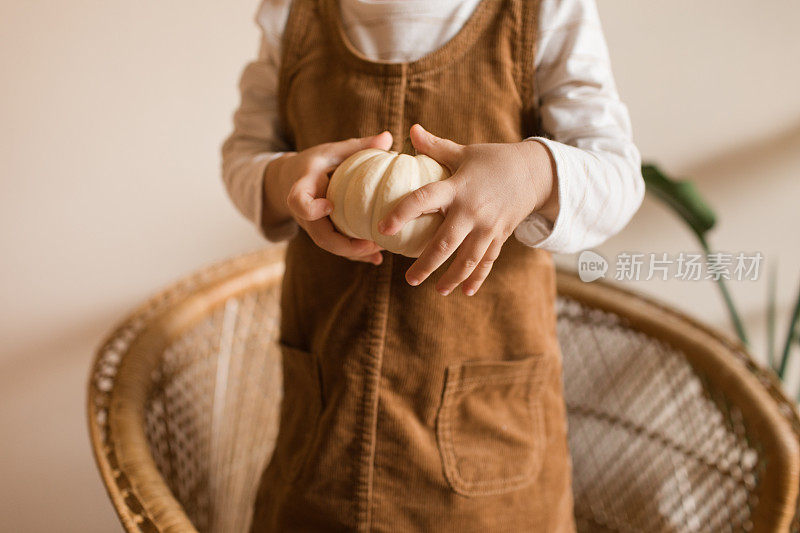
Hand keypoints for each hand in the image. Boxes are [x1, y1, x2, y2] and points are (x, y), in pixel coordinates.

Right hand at [265, 131, 393, 264]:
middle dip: (344, 244)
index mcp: (302, 188)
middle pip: (319, 236)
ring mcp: (313, 226)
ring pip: (330, 246)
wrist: (291, 180)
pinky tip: (377, 258)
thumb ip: (358, 146)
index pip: (298, 202)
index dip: (311, 208)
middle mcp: (305, 213)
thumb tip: (388, 137)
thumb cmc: (315, 163)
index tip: (329, 206)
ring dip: (354, 252)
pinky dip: (356, 254)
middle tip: (371, 243)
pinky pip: (338, 247)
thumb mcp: (331, 151)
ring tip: (380, 249)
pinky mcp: (323, 233)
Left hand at [378, 124, 556, 294]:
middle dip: (426, 264)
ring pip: (468, 259)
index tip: (382, 228)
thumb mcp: (464, 151)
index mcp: (458, 188)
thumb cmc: (492, 160)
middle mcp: (472, 211)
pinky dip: (477, 278)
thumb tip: (410, 130)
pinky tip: (466, 292)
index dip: (402, 213)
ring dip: (451, 277)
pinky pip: (487, 262)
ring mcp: (488, 227)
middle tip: (409, 279)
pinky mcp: (500, 236)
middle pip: (445, 243)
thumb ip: (436, 146)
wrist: (534, 173)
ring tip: (437, 290)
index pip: (424, 199)